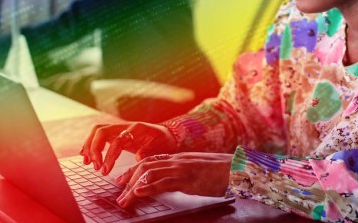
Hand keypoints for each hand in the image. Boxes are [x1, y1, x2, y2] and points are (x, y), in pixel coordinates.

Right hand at [80, 122, 178, 175]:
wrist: (167, 135)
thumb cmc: (164, 142)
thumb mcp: (162, 148)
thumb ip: (150, 151)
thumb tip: (138, 156)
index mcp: (137, 129)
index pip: (117, 140)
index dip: (109, 156)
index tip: (105, 170)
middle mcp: (125, 126)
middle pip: (102, 131)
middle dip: (94, 149)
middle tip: (96, 167)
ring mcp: (119, 128)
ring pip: (98, 131)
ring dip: (89, 146)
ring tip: (88, 163)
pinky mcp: (116, 134)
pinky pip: (99, 135)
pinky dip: (91, 144)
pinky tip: (86, 156)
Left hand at [114, 152, 231, 207]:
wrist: (239, 168)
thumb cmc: (223, 171)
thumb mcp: (200, 169)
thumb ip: (186, 172)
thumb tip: (176, 181)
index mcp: (180, 157)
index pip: (151, 160)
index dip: (134, 169)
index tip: (123, 179)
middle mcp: (178, 160)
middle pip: (145, 166)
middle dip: (128, 178)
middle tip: (118, 191)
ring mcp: (182, 168)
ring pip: (149, 174)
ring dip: (133, 187)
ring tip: (124, 199)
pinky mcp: (187, 179)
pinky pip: (163, 182)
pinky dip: (148, 187)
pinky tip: (138, 193)